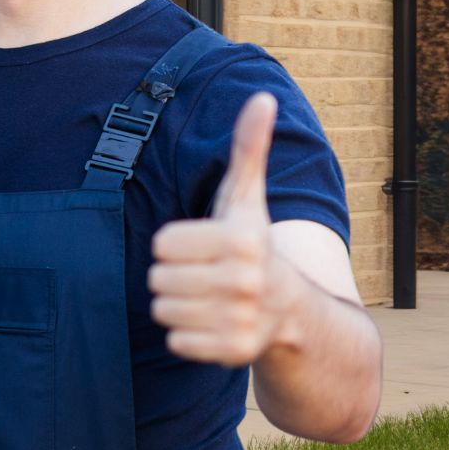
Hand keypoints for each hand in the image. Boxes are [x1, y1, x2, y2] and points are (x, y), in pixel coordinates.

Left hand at [148, 92, 307, 365]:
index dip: (174, 244)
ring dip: (177, 305)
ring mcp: (242, 319)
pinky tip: (211, 323)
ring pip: (163, 310)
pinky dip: (186, 336)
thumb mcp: (247, 198)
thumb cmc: (253, 244)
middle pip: (157, 278)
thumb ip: (249, 148)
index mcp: (242, 240)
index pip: (162, 243)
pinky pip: (175, 341)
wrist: (290, 311)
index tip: (203, 246)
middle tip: (203, 275)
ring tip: (207, 298)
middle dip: (173, 275)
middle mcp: (246, 281)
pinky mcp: (233, 352)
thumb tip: (262, 97)